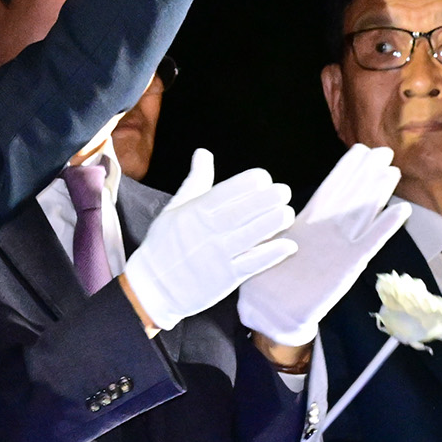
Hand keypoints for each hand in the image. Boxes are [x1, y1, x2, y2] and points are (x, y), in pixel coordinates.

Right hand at [120, 149, 294, 330]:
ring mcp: (218, 256)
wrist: (153, 289)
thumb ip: (195, 181)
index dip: (251, 181)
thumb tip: (203, 152)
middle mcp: (208, 231)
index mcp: (196, 212)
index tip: (264, 179)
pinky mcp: (226, 278)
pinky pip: (254, 263)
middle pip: (245, 210)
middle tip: (284, 192)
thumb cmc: (163, 245)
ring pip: (253, 234)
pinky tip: (288, 245)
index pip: (229, 190)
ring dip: (275, 222)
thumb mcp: (174, 209)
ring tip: (287, 214)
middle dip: (270, 198)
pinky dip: (273, 253)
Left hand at [235, 143, 405, 344]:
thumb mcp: (264, 239)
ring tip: (392, 172)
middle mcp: (329, 231)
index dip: (347, 169)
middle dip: (367, 173)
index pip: (332, 188)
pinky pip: (370, 242)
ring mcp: (341, 246)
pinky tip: (400, 211)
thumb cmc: (265, 277)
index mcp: (309, 222)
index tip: (360, 149)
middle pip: (352, 195)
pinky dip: (385, 227)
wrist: (273, 312)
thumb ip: (271, 217)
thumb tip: (263, 194)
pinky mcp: (349, 266)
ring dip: (378, 193)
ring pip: (364, 213)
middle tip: (384, 151)